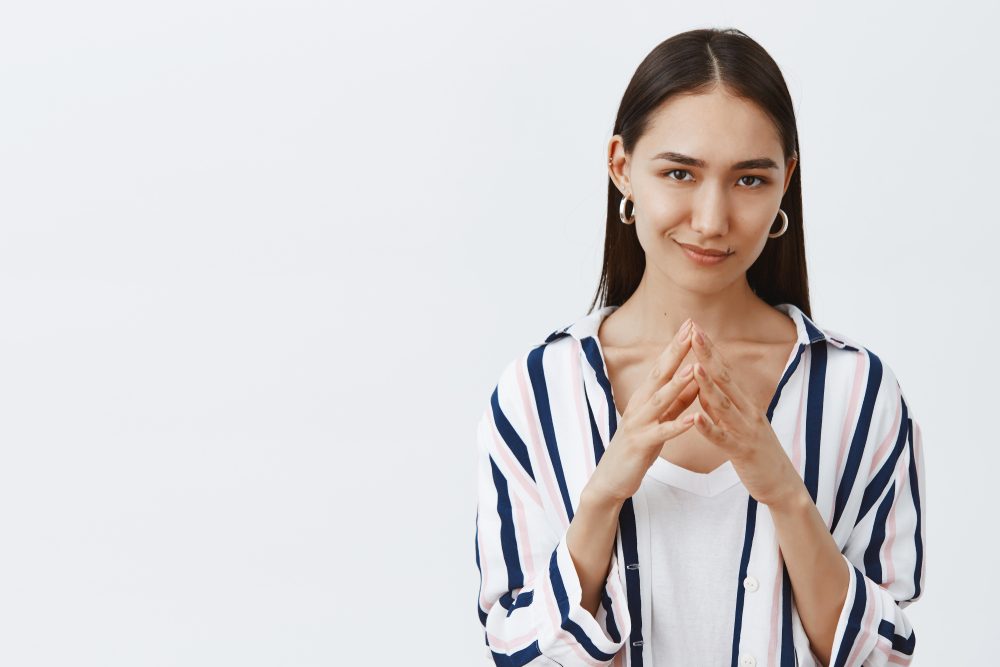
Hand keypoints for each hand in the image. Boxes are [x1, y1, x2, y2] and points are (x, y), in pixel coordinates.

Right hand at [587, 318, 701, 504]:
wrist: (611, 478)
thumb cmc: (637, 447)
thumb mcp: (659, 419)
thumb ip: (677, 400)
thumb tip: (695, 378)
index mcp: (645, 397)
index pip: (663, 365)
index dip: (676, 345)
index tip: (691, 324)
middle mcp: (639, 405)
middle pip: (660, 374)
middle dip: (676, 352)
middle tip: (691, 330)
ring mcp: (638, 424)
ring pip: (660, 401)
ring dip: (678, 384)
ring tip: (695, 368)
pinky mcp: (640, 445)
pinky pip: (661, 434)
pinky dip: (676, 426)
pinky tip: (691, 419)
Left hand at [688, 322, 805, 509]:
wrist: (782, 484)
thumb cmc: (757, 452)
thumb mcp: (741, 422)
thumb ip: (723, 404)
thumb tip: (703, 384)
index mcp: (745, 403)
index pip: (726, 370)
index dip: (711, 349)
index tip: (696, 328)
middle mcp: (747, 411)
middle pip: (725, 379)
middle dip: (708, 355)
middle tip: (694, 333)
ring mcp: (745, 431)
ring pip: (724, 405)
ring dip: (708, 386)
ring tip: (693, 367)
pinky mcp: (741, 452)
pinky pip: (723, 438)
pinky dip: (708, 427)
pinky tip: (695, 418)